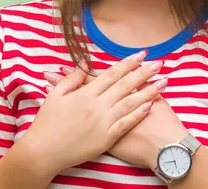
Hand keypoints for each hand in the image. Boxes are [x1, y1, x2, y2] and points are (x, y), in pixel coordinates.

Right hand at [21, 50, 165, 175]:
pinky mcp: (106, 139)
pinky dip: (138, 114)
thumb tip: (85, 64)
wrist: (43, 152)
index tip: (141, 54)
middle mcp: (96, 106)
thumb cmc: (47, 124)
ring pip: (130, 103)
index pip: (111, 74)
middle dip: (144, 73)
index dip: (128, 63)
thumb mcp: (54, 96)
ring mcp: (103, 123)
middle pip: (125, 85)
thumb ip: (71, 80)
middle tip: (159, 63)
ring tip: (164, 82)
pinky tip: (151, 105)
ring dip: (148, 91)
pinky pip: (126, 124)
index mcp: (84, 94)